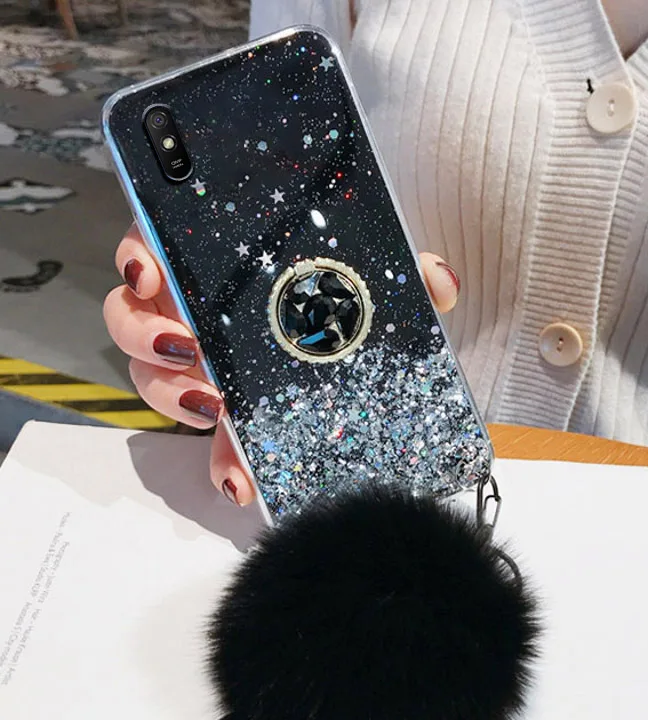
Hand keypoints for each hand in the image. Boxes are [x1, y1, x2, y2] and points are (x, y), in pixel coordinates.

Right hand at [104, 222, 461, 506]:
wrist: (360, 351)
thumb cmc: (354, 305)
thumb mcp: (381, 280)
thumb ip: (408, 274)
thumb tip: (441, 281)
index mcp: (222, 267)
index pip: (158, 245)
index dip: (140, 254)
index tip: (151, 270)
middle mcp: (198, 313)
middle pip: (135, 318)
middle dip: (146, 335)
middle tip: (187, 348)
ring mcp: (206, 367)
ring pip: (154, 378)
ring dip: (171, 395)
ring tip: (213, 407)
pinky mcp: (226, 417)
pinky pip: (205, 440)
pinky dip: (218, 459)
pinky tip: (239, 475)